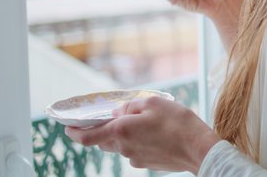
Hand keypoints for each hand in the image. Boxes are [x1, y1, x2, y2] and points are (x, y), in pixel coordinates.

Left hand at [64, 96, 220, 172]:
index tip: (68, 128)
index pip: (88, 136)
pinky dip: (137, 141)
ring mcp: (136, 158)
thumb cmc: (178, 123)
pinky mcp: (147, 163)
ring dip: (122, 135)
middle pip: (103, 141)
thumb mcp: (153, 103)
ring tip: (139, 122)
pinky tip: (153, 134)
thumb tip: (120, 113)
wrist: (199, 149)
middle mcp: (124, 147)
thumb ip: (131, 106)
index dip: (75, 133)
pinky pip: (134, 151)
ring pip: (120, 146)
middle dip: (101, 131)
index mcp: (122, 130)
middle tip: (106, 119)